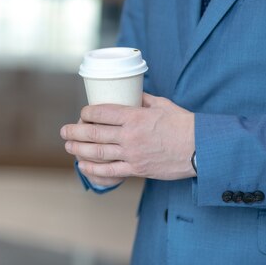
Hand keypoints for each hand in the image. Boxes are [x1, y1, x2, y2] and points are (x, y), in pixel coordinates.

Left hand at [60, 93, 195, 181]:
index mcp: (135, 116)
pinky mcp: (138, 169)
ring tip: (68, 146)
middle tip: (64, 131)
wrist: (201, 149)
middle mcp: (130, 135)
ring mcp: (133, 154)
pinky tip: (82, 165)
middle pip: (94, 133)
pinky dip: (93, 168)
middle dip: (75, 132)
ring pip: (98, 152)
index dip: (87, 113)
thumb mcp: (162, 105)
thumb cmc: (184, 124)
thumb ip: (142, 100)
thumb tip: (129, 93)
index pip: (102, 112)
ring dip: (78, 149)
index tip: (82, 114)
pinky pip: (110, 171)